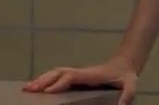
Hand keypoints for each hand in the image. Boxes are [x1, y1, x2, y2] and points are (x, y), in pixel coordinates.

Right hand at [24, 54, 138, 104]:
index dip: (60, 83)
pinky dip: (46, 81)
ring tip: (26, 89)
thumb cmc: (126, 76)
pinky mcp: (76, 78)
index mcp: (90, 75)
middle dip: (43, 80)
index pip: (71, 77)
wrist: (124, 64)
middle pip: (58, 72)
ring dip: (41, 79)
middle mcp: (80, 73)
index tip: (48, 91)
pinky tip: (37, 88)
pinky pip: (58, 78)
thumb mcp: (131, 85)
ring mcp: (77, 74)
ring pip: (55, 73)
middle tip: (28, 89)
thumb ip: (127, 95)